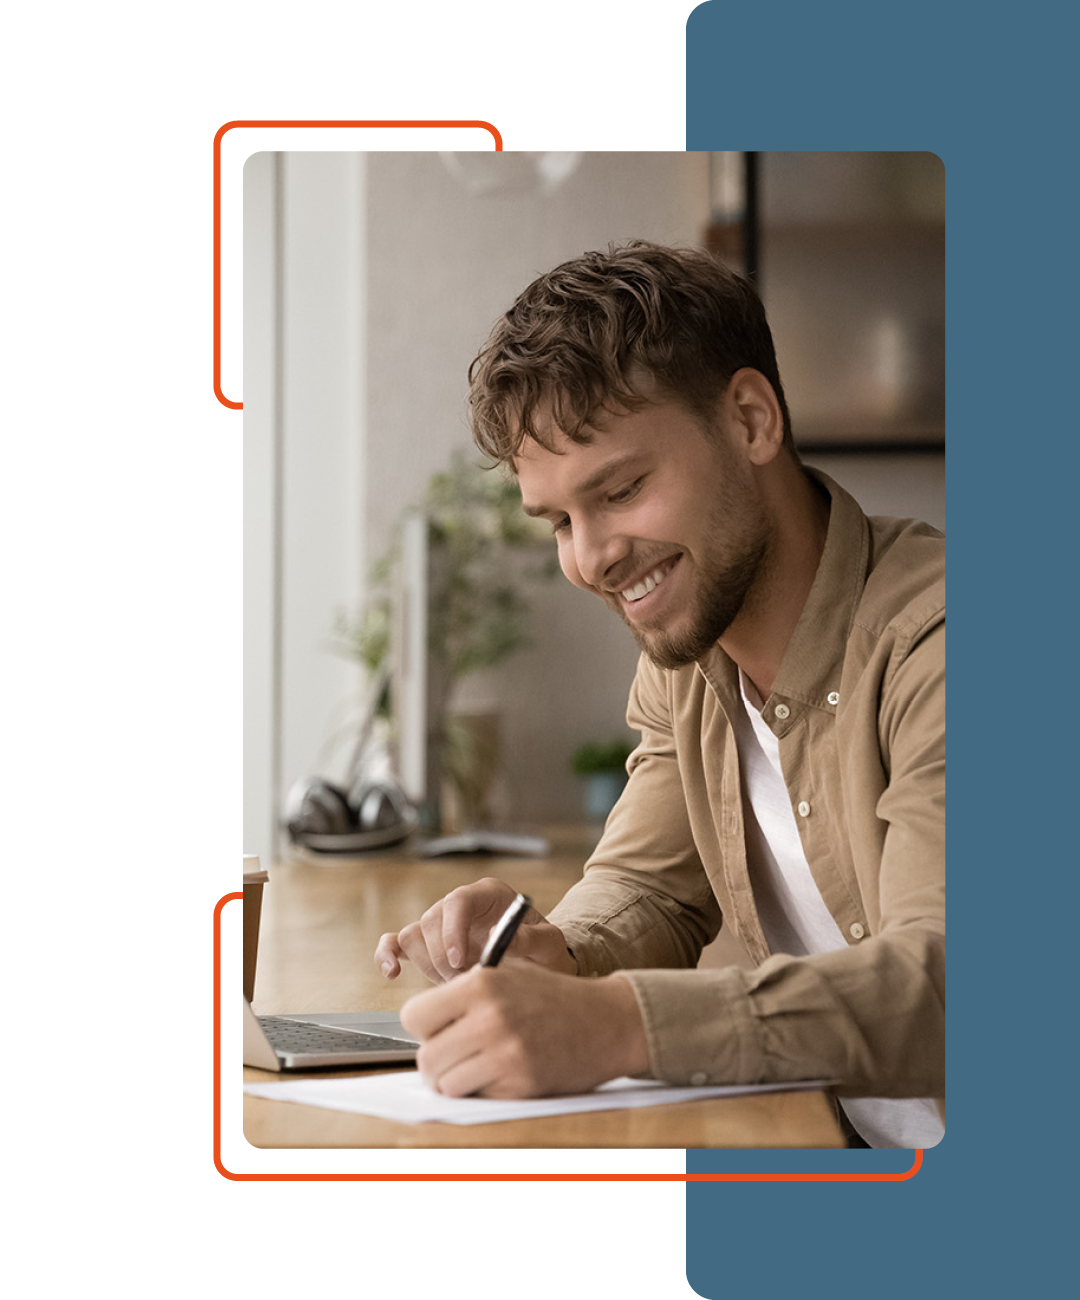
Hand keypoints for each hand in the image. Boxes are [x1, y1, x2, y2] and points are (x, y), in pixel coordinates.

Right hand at [374, 877, 576, 983]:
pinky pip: (396, 942)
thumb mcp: (549, 944)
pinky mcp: (427, 944)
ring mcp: (440, 924)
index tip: (461, 962)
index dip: (453, 931)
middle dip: (443, 957)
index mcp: (488, 894)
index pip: (459, 901)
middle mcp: (460, 905)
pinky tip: (392, 972)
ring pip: (414, 935)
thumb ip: (531, 939)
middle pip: (432, 920)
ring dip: (428, 964)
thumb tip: (500, 938)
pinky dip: (388, 954)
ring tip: (454, 982)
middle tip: (463, 981)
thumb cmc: (543, 950)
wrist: (536, 965)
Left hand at [399, 960, 649, 1097]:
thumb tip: (423, 1017)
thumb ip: (465, 988)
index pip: (413, 1017)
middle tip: (458, 1054)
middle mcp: (488, 1018)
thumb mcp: (509, 971)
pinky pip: (478, 1096)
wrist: (608, 1021)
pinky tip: (506, 1072)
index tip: (440, 1028)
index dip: (425, 1026)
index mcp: (480, 985)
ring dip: (457, 1079)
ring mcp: (505, 1054)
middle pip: (426, 1058)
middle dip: (438, 1060)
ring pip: (446, 1083)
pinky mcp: (520, 1084)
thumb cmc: (555, 996)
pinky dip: (485, 1090)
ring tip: (479, 1064)